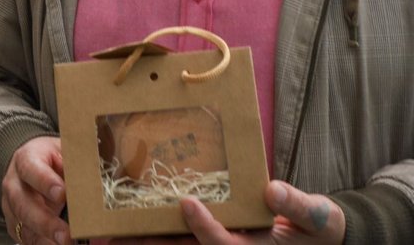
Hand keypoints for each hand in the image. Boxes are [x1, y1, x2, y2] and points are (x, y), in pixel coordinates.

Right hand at [1, 135, 71, 244]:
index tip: (62, 194)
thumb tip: (102, 178)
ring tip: (67, 244)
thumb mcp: (65, 152)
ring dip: (45, 238)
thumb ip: (77, 164)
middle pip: (23, 204)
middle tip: (67, 235)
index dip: (45, 182)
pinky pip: (27, 239)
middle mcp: (14, 183)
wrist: (34, 166)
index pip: (30, 169)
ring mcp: (11, 206)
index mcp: (26, 159)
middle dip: (45, 222)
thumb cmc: (55, 159)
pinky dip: (44, 244)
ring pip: (23, 225)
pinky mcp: (15, 225)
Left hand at [115, 181, 344, 244]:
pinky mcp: (214, 241)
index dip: (205, 228)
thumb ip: (299, 206)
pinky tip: (125, 227)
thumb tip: (272, 190)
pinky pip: (181, 241)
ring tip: (109, 234)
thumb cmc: (321, 228)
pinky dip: (156, 235)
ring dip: (146, 243)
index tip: (187, 203)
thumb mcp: (319, 218)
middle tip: (118, 235)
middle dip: (155, 244)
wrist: (319, 240)